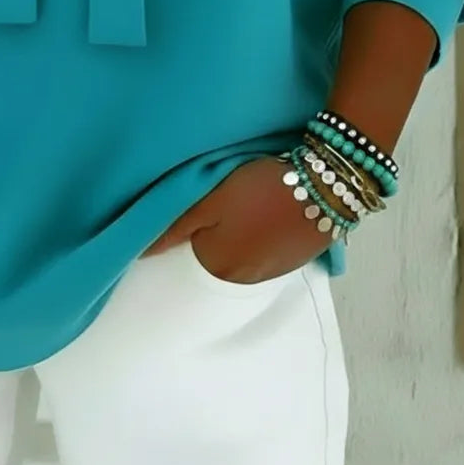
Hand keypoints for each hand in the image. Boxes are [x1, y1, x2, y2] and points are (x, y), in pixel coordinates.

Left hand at [142, 156, 331, 283]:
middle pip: (218, 252)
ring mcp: (273, 272)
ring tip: (253, 203)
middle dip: (219, 229)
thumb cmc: (258, 189)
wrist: (325, 186)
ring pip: (244, 253)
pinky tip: (272, 212)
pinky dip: (266, 236)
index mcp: (217, 264)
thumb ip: (174, 228)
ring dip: (244, 232)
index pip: (190, 246)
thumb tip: (138, 253)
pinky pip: (268, 252)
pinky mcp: (297, 260)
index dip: (197, 219)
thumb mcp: (211, 202)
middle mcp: (243, 279)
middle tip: (230, 198)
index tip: (206, 200)